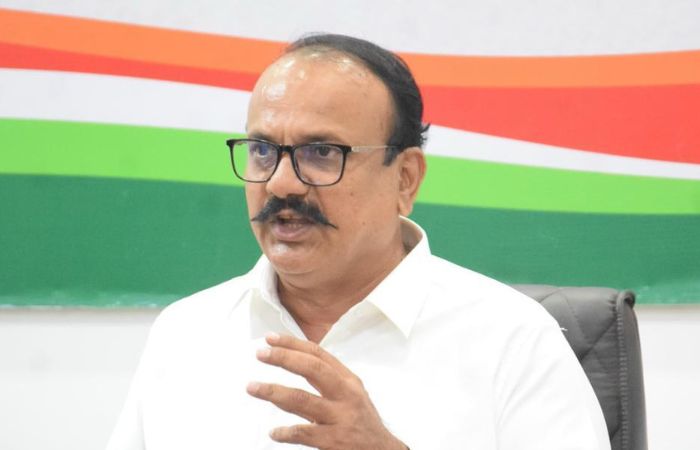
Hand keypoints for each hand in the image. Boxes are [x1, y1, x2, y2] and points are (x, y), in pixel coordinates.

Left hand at [246, 332, 407, 449]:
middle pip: (312, 369)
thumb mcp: (351, 392)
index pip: (318, 354)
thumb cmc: (361, 421)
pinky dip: (285, 432)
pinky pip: (304, 434)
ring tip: (253, 387)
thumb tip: (295, 359)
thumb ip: (328, 378)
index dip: (293, 344)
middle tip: (261, 354)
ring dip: (273, 392)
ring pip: (302, 400)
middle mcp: (345, 395)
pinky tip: (273, 432)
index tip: (271, 339)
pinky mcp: (334, 441)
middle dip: (284, 359)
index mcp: (347, 380)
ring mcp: (340, 418)